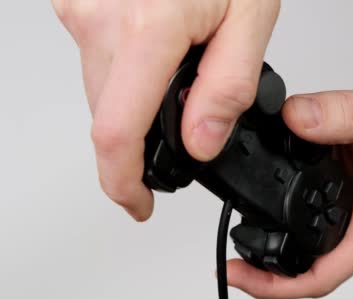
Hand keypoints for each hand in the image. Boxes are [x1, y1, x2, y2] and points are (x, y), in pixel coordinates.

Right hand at [51, 0, 280, 220]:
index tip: (137, 203)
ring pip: (101, 89)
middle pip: (108, 116)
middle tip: (185, 125)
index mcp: (148, 28)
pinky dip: (126, 73)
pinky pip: (96, 59)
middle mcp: (100, 19)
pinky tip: (157, 53)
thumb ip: (227, 88)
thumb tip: (201, 143)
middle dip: (142, 140)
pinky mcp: (79, 4)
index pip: (117, 132)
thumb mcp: (250, 19)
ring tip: (179, 72)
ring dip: (136, 103)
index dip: (122, 182)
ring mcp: (83, 9)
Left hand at [226, 14, 352, 298]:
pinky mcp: (348, 169)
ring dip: (275, 226)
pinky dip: (285, 186)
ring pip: (309, 223)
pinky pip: (310, 187)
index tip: (240, 276)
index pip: (325, 273)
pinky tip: (266, 172)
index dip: (278, 285)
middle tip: (228, 256)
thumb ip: (343, 116)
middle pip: (311, 258)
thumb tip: (297, 121)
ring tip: (239, 219)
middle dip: (268, 264)